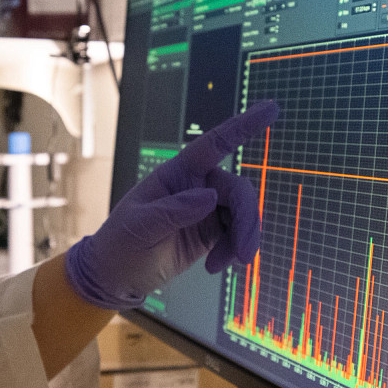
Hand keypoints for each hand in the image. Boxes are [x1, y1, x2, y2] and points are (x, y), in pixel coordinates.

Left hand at [63, 101, 279, 310]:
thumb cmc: (119, 245)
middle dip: (247, 219)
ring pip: (243, 214)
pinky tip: (215, 266)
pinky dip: (234, 251)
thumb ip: (174, 211)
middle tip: (244, 253)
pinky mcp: (211, 232)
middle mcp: (196, 186)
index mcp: (176, 173)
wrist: (116, 279)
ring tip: (226, 264)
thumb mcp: (139, 228)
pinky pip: (237, 235)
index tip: (271, 109)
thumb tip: (210, 196)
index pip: (214, 144)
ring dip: (243, 239)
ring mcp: (206, 209)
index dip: (243, 126)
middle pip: (237, 190)